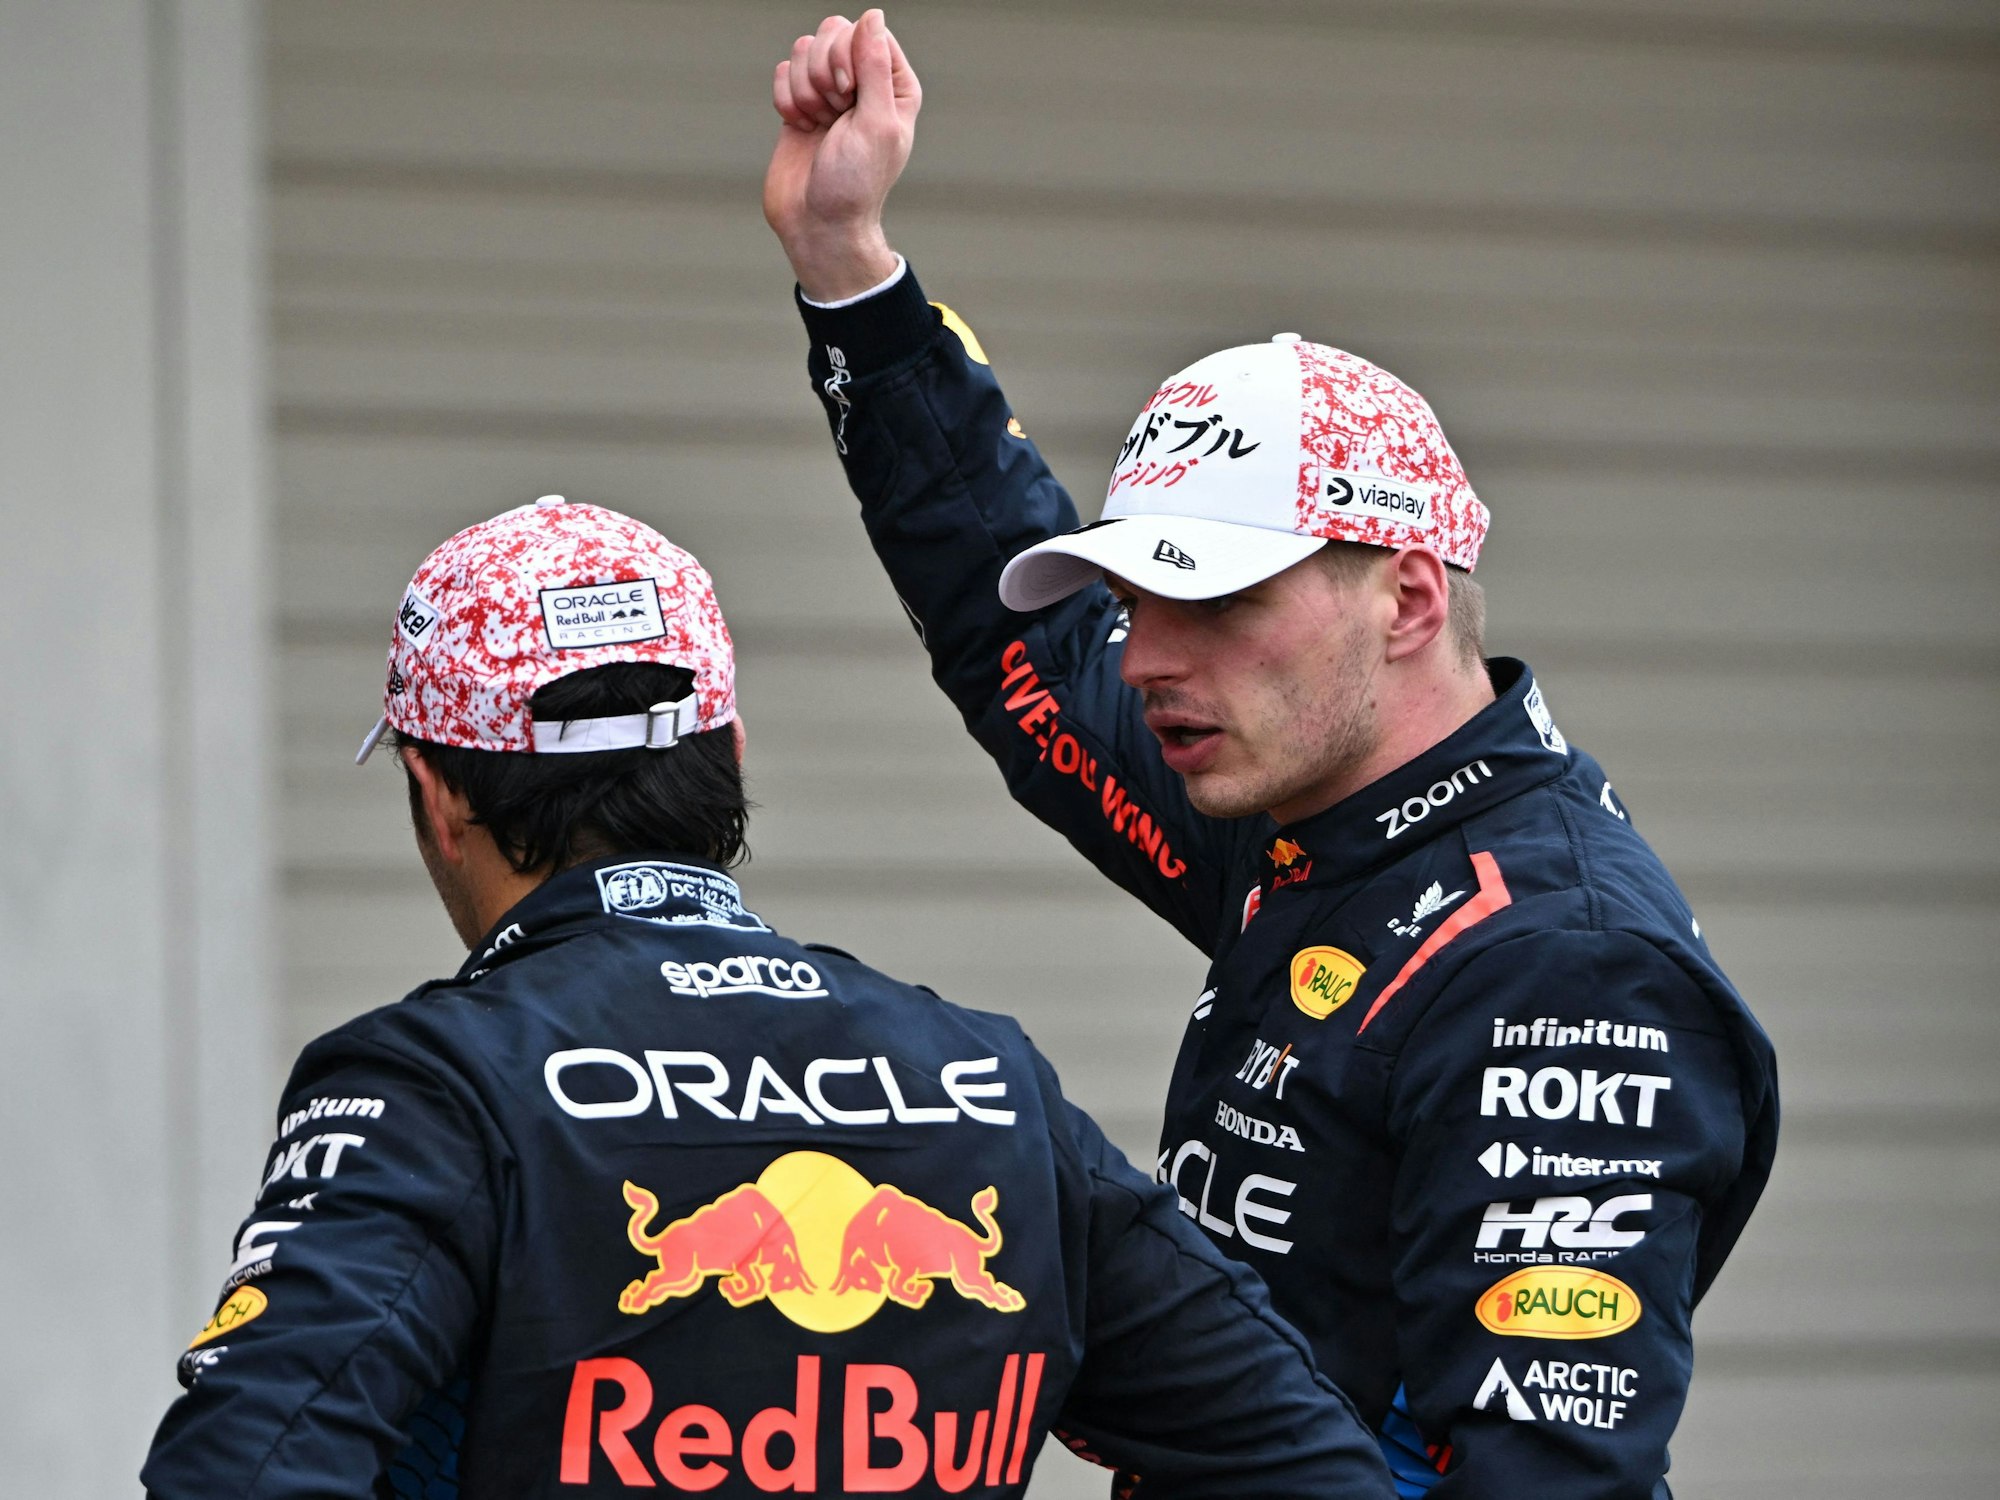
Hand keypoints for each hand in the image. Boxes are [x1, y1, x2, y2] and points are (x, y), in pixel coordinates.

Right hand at [764, 9, 920, 301]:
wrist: (818, 223)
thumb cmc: (855, 183)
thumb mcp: (875, 123)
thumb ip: (875, 66)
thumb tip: (873, 16)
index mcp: (894, 85)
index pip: (867, 31)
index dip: (848, 54)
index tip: (848, 94)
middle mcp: (863, 82)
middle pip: (832, 31)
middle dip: (822, 71)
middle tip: (833, 114)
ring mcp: (829, 91)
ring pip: (803, 49)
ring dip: (803, 89)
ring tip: (817, 125)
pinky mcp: (798, 102)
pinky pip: (782, 71)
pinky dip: (786, 100)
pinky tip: (800, 129)